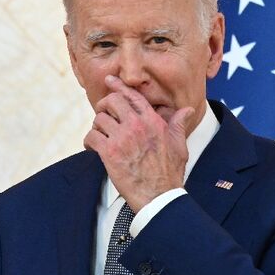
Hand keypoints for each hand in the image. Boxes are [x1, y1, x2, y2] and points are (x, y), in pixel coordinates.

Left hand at [83, 75, 192, 211]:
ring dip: (97, 127)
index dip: (119, 86)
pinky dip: (89, 141)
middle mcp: (137, 125)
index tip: (109, 80)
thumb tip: (186, 110)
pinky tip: (92, 148)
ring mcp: (122, 138)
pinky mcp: (109, 152)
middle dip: (104, 106)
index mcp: (153, 121)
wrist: (159, 195)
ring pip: (99, 119)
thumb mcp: (179, 145)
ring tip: (100, 136)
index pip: (133, 96)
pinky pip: (91, 136)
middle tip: (102, 114)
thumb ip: (178, 124)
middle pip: (112, 102)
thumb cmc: (169, 173)